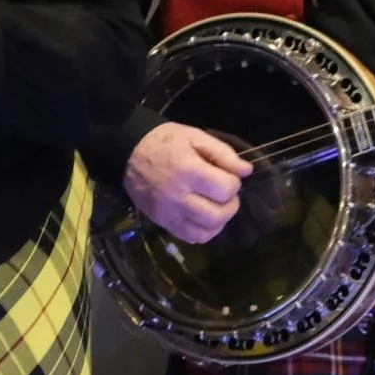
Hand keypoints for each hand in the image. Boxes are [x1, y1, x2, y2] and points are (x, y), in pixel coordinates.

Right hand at [125, 122, 252, 243]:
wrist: (129, 152)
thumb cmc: (165, 141)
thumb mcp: (195, 136)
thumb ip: (223, 153)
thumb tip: (246, 171)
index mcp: (187, 170)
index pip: (225, 189)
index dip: (233, 182)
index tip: (227, 174)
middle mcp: (177, 196)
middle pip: (217, 215)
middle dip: (230, 205)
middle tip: (225, 194)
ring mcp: (168, 213)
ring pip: (204, 232)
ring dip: (219, 221)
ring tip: (216, 206)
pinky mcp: (162, 222)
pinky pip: (190, 237)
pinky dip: (203, 232)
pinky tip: (204, 217)